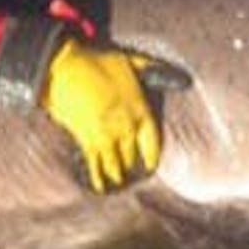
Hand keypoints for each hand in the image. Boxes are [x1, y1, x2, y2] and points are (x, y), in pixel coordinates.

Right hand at [39, 36, 162, 192]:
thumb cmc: (98, 61)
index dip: (151, 156)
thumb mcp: (131, 60)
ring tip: (118, 183)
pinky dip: (97, 177)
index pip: (152, 142)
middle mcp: (127, 127)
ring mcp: (106, 135)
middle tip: (131, 176)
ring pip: (115, 164)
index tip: (151, 166)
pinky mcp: (86, 140)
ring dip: (117, 175)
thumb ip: (153, 69)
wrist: (67, 67)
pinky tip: (100, 187)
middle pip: (132, 155)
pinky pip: (95, 165)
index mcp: (140, 110)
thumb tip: (181, 77)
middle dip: (131, 166)